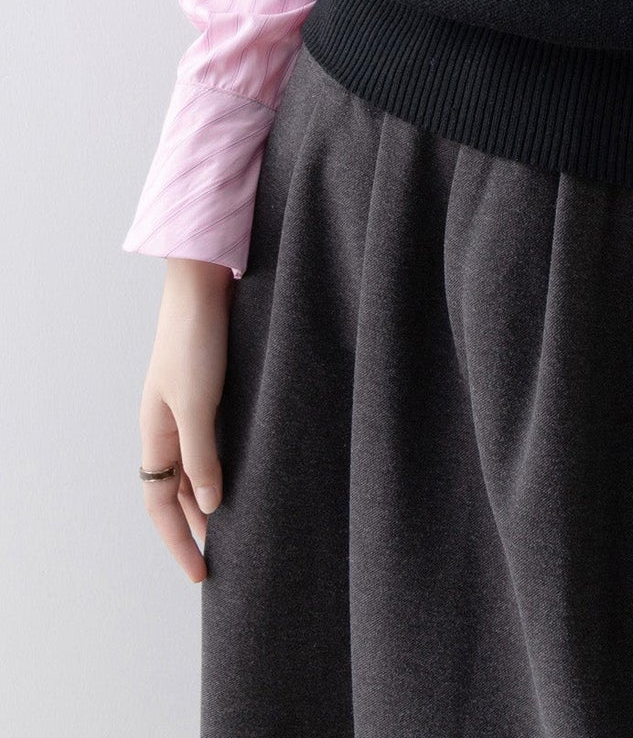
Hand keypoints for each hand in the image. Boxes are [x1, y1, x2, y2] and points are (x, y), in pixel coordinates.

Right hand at [136, 258, 235, 581]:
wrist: (205, 281)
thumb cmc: (195, 338)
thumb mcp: (197, 402)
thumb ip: (202, 454)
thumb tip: (212, 507)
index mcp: (155, 432)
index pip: (161, 504)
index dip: (178, 542)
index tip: (201, 576)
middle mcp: (169, 424)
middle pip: (177, 491)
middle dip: (195, 527)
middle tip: (224, 559)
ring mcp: (191, 406)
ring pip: (197, 467)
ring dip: (213, 496)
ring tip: (242, 525)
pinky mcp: (215, 388)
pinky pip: (216, 440)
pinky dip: (227, 463)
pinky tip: (251, 471)